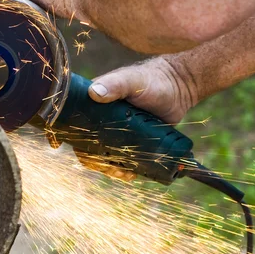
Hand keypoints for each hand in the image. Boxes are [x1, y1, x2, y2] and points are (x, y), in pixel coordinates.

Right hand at [74, 57, 197, 180]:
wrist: (179, 87)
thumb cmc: (152, 79)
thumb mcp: (132, 81)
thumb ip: (115, 84)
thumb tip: (94, 93)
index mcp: (94, 105)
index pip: (76, 126)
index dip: (75, 141)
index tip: (77, 151)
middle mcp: (101, 121)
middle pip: (89, 146)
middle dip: (97, 161)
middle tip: (111, 167)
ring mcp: (117, 132)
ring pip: (106, 155)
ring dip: (111, 168)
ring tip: (124, 173)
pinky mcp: (132, 141)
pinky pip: (123, 158)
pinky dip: (125, 168)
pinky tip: (132, 173)